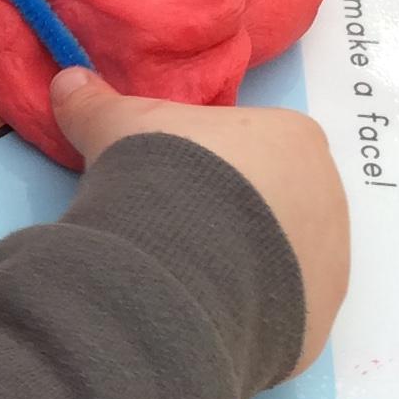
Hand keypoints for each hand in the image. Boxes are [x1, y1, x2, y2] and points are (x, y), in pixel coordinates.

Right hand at [51, 71, 349, 372]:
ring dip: (242, 267)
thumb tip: (67, 78)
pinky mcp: (315, 320)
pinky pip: (280, 314)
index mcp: (295, 139)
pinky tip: (205, 313)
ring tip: (186, 276)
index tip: (170, 181)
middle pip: (276, 205)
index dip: (208, 163)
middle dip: (230, 216)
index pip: (255, 147)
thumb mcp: (118, 127)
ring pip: (281, 262)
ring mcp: (330, 263)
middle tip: (175, 229)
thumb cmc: (167, 172)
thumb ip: (96, 103)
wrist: (184, 258)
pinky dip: (248, 314)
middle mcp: (328, 197)